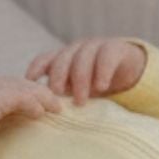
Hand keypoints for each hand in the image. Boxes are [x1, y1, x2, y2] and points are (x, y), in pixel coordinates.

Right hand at [0, 75, 63, 130]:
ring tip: (56, 108)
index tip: (36, 102)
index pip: (8, 86)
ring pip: (26, 89)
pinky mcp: (0, 97)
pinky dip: (34, 105)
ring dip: (43, 98)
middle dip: (38, 91)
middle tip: (53, 101)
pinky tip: (41, 113)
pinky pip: (24, 98)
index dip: (24, 92)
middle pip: (20, 83)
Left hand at [27, 38, 146, 103]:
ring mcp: (95, 46)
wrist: (128, 68)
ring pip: (83, 59)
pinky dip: (102, 72)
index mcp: (63, 57)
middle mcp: (76, 49)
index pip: (45, 59)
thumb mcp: (76, 89)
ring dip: (80, 80)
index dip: (36, 69)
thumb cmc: (95, 83)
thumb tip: (42, 111)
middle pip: (63, 59)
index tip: (30, 82)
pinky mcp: (114, 48)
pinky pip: (106, 57)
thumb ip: (62, 94)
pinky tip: (101, 86)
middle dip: (58, 78)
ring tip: (80, 101)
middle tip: (57, 96)